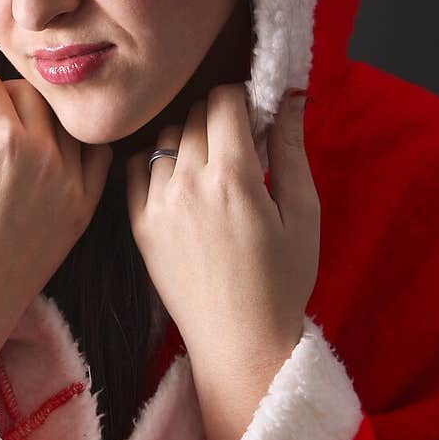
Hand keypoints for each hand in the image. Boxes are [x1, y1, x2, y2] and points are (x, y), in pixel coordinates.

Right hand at [0, 73, 112, 377]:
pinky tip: (52, 152)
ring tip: (15, 129)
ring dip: (39, 115)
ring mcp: (70, 182)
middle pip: (31, 95)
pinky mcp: (83, 208)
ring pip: (65, 121)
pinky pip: (97, 157)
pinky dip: (78, 145)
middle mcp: (43, 155)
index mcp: (0, 141)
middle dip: (3, 93)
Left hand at [126, 84, 319, 439]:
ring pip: (165, 138)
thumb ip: (292, 149)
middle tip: (238, 146)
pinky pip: (135, 169)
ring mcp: (158, 203)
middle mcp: (189, 182)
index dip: (243, 99)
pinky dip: (154, 163)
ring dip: (188, 140)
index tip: (254, 117)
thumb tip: (291, 97)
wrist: (240, 342)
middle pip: (195, 115)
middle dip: (219, 119)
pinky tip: (177, 180)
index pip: (224, 100)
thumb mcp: (303, 213)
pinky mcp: (139, 225)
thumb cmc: (282, 281)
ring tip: (210, 169)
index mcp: (235, 175)